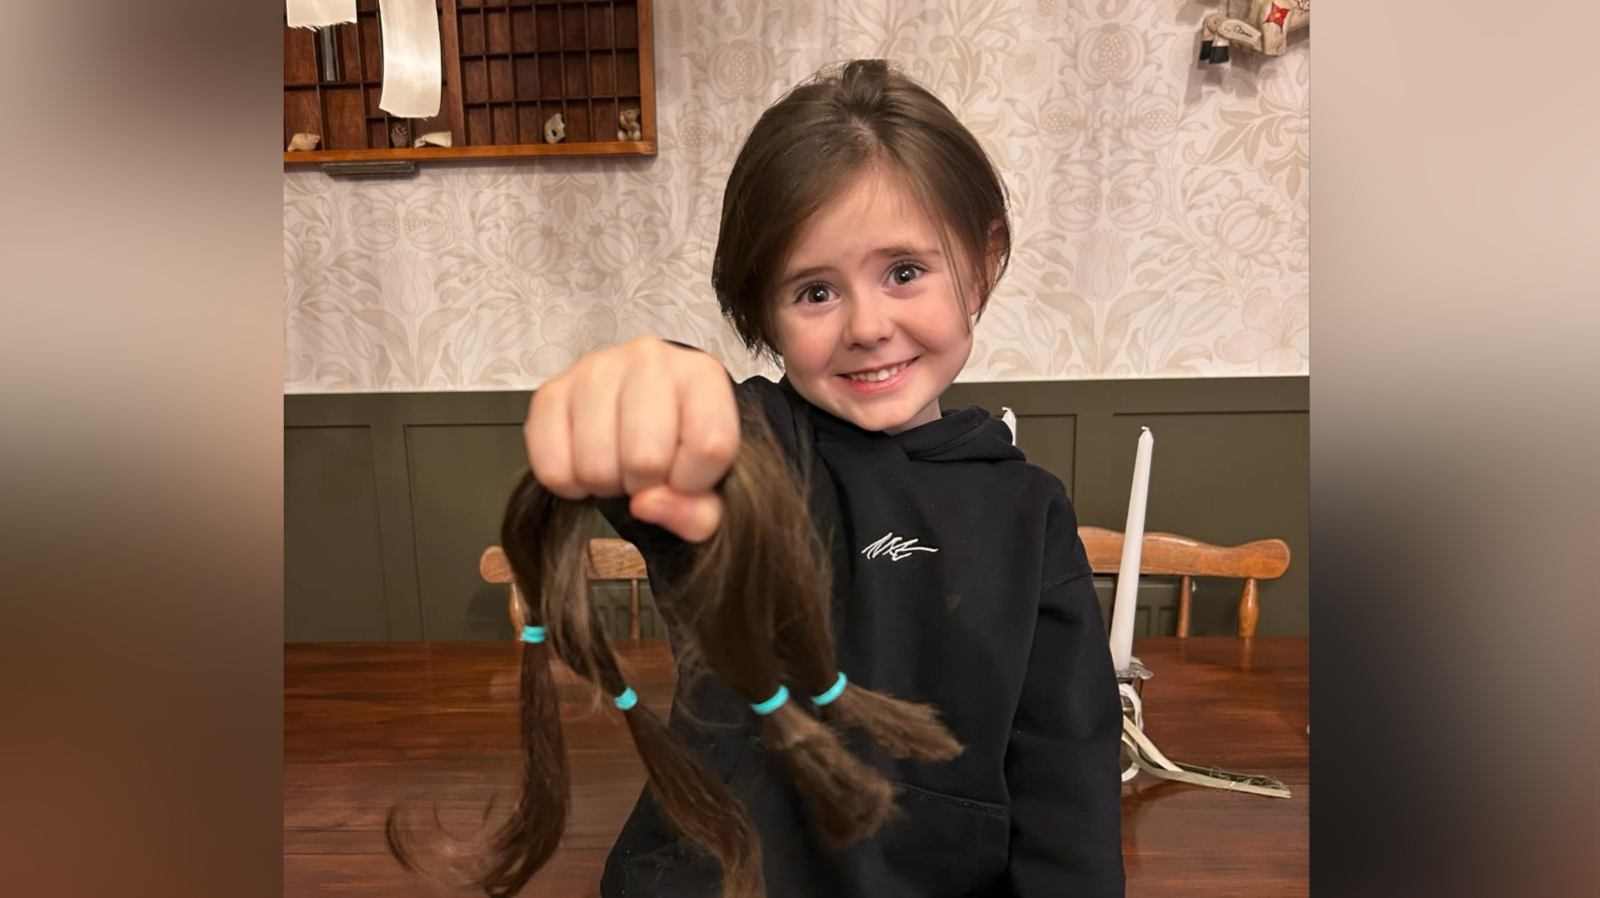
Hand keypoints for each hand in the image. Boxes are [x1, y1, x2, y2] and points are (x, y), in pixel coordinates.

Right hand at [524, 336, 738, 541]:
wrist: (642, 416)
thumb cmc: (680, 448)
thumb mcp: (710, 487)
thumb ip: (698, 512)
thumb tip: (645, 503)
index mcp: (703, 375)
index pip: (710, 447)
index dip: (695, 482)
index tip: (687, 477)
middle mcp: (650, 359)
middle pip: (646, 458)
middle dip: (646, 483)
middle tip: (646, 472)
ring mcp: (595, 370)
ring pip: (595, 466)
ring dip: (607, 484)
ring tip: (617, 464)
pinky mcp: (551, 391)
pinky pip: (552, 467)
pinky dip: (569, 483)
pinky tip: (585, 463)